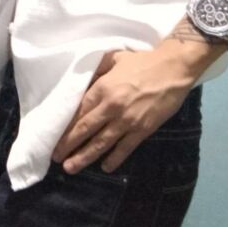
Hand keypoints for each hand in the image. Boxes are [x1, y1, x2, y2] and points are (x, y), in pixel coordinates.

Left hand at [50, 47, 193, 173]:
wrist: (172, 70)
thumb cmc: (142, 61)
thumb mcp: (114, 58)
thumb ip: (97, 69)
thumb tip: (83, 78)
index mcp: (102, 88)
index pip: (79, 112)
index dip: (66, 126)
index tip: (55, 136)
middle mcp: (111, 106)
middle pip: (85, 129)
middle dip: (69, 145)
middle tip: (56, 157)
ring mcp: (127, 120)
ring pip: (101, 143)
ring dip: (85, 157)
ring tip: (71, 168)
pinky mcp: (143, 129)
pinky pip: (125, 148)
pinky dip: (114, 159)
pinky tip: (105, 167)